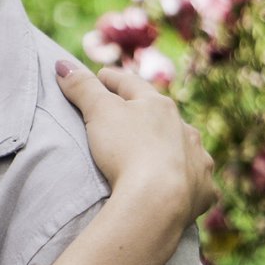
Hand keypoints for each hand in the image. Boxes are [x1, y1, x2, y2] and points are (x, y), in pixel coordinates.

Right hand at [55, 57, 218, 227]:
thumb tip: (61, 64)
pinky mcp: (202, 191)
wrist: (156, 200)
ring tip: (163, 154)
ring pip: (186, 148)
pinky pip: (197, 183)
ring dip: (175, 147)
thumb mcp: (98, 113)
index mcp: (160, 107)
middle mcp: (184, 130)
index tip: (101, 75)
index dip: (114, 80)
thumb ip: (82, 88)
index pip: (133, 86)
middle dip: (150, 114)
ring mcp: (197, 160)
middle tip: (133, 115)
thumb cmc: (126, 150)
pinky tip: (186, 187)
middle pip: (164, 117)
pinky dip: (190, 182)